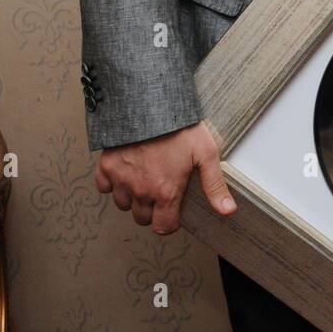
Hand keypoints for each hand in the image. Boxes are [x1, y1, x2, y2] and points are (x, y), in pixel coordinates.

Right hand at [95, 120, 236, 233]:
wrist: (151, 104)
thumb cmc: (181, 127)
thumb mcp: (206, 154)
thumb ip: (215, 185)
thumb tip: (228, 211)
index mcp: (165, 192)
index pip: (163, 226)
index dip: (170, 221)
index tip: (173, 209)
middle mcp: (141, 191)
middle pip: (142, 218)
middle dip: (152, 209)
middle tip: (160, 189)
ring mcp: (121, 179)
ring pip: (123, 203)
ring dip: (132, 196)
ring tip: (145, 176)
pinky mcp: (106, 166)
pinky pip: (104, 186)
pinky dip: (112, 182)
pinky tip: (127, 169)